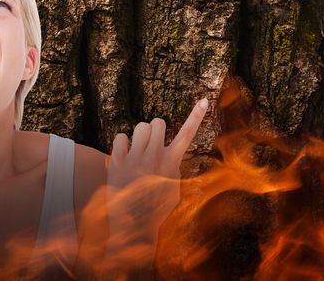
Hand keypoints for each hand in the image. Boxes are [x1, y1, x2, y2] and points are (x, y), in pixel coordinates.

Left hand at [104, 98, 207, 267]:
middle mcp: (155, 156)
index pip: (187, 134)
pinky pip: (120, 137)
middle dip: (153, 128)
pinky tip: (121, 157)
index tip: (205, 100)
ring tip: (136, 152)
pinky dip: (120, 144)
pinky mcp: (118, 162)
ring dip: (138, 135)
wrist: (134, 225)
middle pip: (157, 122)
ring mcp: (136, 157)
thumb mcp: (173, 189)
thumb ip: (173, 169)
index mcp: (172, 162)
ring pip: (140, 126)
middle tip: (149, 143)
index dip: (197, 116)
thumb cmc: (156, 208)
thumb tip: (170, 156)